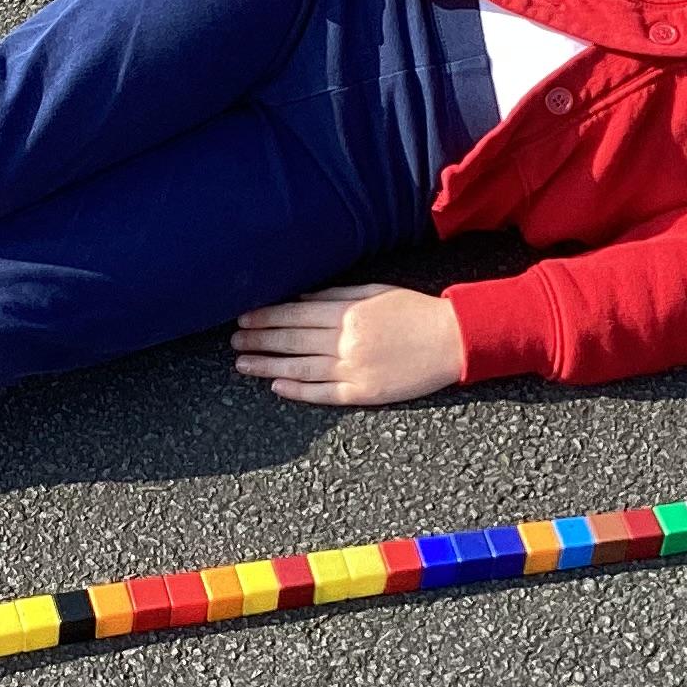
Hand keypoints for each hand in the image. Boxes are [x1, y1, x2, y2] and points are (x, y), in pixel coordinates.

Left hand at [230, 285, 463, 406]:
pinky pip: (324, 393)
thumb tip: (302, 298)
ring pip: (300, 368)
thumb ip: (336, 295)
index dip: (266, 317)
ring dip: (268, 365)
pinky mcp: (364, 392)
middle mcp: (346, 341)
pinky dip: (298, 390)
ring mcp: (354, 369)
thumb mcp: (375, 292)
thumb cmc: (416, 312)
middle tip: (234, 340)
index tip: (243, 317)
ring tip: (242, 364)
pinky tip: (277, 386)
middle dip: (259, 340)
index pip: (295, 315)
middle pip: (292, 341)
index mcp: (348, 313)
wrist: (452, 340)